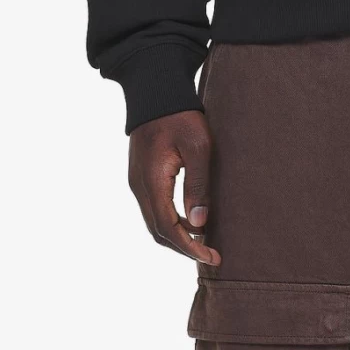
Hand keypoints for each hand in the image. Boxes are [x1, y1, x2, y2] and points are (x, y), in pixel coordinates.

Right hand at [127, 111, 219, 265]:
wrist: (156, 92)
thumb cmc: (181, 116)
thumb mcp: (199, 148)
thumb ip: (198, 186)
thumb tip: (200, 224)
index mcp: (152, 181)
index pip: (167, 228)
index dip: (189, 247)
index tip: (211, 256)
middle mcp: (139, 186)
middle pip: (157, 231)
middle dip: (184, 248)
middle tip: (212, 255)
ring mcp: (137, 182)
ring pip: (154, 222)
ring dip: (177, 237)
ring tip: (204, 243)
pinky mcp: (141, 177)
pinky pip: (153, 209)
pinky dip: (170, 223)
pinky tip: (191, 222)